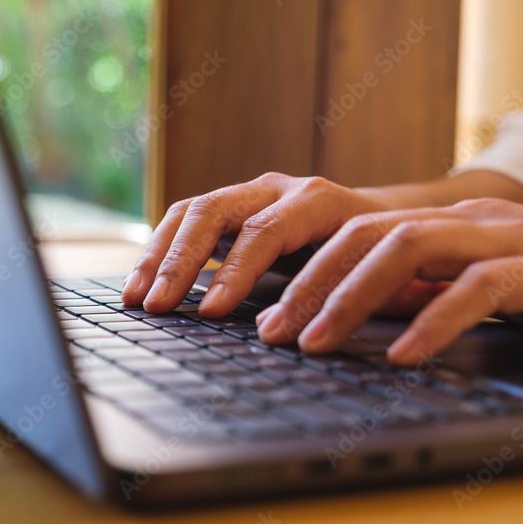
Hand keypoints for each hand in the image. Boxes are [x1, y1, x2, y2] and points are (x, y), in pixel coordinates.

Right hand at [121, 174, 391, 316]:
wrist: (386, 222)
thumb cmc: (384, 259)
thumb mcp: (380, 276)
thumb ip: (347, 297)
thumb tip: (315, 334)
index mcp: (318, 201)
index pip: (264, 232)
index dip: (235, 272)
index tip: (212, 313)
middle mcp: (279, 189)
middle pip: (214, 211)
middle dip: (181, 262)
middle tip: (157, 305)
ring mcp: (251, 194)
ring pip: (192, 211)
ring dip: (159, 255)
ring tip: (136, 297)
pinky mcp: (231, 208)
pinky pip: (186, 220)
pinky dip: (161, 250)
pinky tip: (143, 282)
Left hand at [256, 198, 522, 364]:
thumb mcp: (473, 283)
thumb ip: (420, 291)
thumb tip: (353, 315)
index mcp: (443, 224)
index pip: (353, 234)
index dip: (303, 273)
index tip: (266, 318)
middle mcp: (466, 222)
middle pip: (366, 235)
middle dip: (310, 285)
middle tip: (274, 334)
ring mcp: (506, 238)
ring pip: (409, 247)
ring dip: (352, 297)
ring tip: (317, 342)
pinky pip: (480, 287)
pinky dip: (435, 321)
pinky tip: (403, 355)